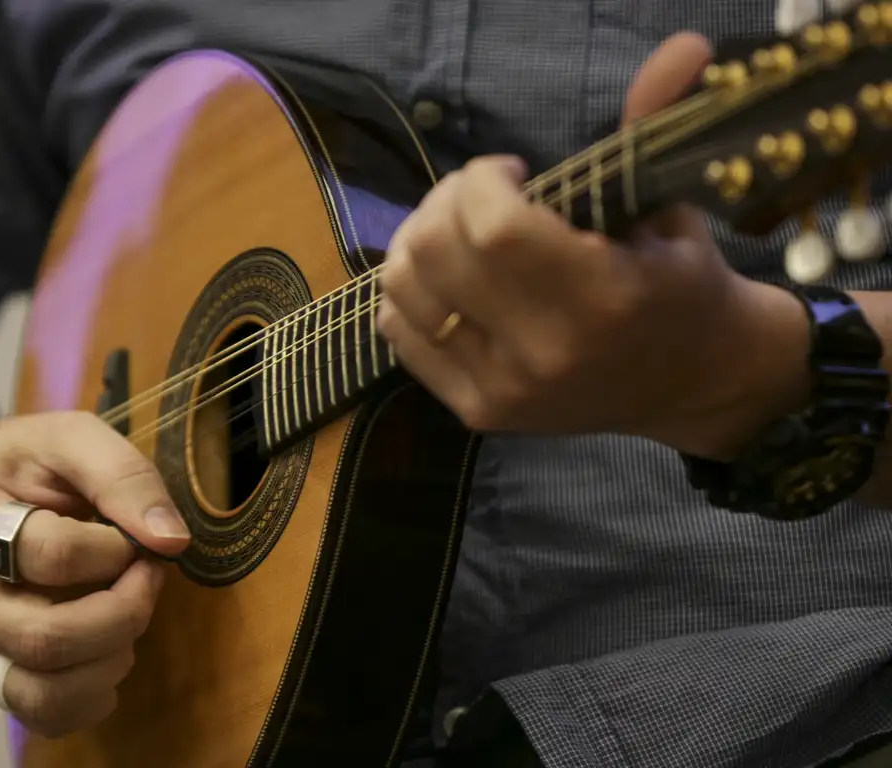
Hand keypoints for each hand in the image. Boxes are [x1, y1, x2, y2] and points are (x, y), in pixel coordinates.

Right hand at [0, 411, 189, 736]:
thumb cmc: (27, 465)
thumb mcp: (71, 438)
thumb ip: (124, 477)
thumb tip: (171, 539)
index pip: (53, 555)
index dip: (115, 549)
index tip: (137, 534)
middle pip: (46, 638)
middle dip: (124, 612)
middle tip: (148, 576)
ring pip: (42, 690)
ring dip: (112, 659)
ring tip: (130, 614)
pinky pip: (43, 712)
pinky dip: (95, 694)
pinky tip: (112, 650)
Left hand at [378, 33, 808, 456]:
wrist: (692, 384)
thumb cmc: (682, 287)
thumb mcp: (670, 208)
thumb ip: (649, 130)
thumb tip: (683, 44)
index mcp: (600, 299)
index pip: (492, 224)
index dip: (482, 179)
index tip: (513, 173)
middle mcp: (543, 352)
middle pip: (431, 250)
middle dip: (446, 202)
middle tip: (482, 200)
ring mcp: (503, 390)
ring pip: (401, 288)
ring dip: (420, 241)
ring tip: (462, 236)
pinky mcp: (477, 413)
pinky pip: (399, 331)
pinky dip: (411, 291)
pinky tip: (452, 281)